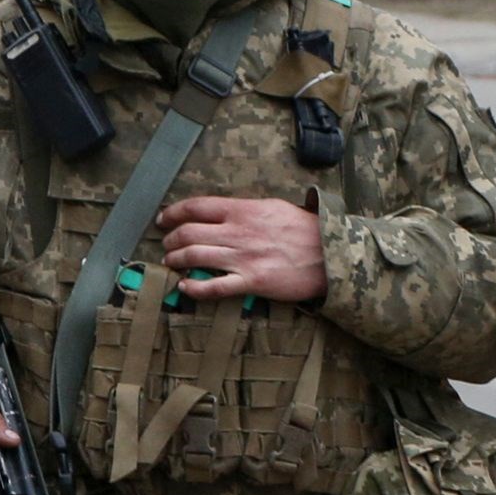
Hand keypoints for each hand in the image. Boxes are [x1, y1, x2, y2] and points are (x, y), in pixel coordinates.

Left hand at [152, 196, 326, 304]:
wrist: (331, 254)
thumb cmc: (305, 230)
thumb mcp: (274, 208)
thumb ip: (245, 210)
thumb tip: (221, 213)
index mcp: (244, 211)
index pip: (198, 207)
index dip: (174, 213)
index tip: (164, 219)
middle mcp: (239, 233)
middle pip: (190, 233)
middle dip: (171, 239)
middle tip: (166, 243)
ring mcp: (244, 258)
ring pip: (196, 257)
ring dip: (176, 260)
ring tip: (170, 261)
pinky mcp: (252, 282)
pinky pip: (214, 286)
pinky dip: (194, 287)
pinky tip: (185, 286)